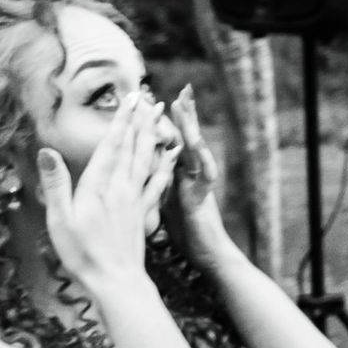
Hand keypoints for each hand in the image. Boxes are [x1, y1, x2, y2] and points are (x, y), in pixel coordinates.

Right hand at [42, 94, 177, 290]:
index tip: (130, 98)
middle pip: (133, 147)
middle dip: (139, 120)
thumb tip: (46, 151)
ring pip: (147, 159)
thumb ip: (56, 184)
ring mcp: (135, 200)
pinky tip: (171, 155)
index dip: (121, 120)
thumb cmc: (83, 254)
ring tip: (160, 116)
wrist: (117, 282)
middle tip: (149, 97)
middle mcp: (121, 188)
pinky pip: (157, 183)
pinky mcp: (144, 213)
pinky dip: (165, 165)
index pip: (112, 145)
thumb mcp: (60, 220)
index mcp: (99, 186)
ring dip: (152, 135)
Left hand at [164, 84, 242, 269]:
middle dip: (182, 114)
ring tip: (183, 104)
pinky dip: (201, 158)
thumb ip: (154, 188)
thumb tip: (137, 176)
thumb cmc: (188, 236)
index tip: (155, 102)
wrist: (210, 257)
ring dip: (189, 125)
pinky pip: (204, 174)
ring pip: (193, 149)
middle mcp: (188, 176)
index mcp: (175, 177)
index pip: (166, 144)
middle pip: (182, 138)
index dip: (161, 123)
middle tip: (181, 90)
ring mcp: (197, 185)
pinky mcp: (202, 198)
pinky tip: (196, 143)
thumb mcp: (163, 207)